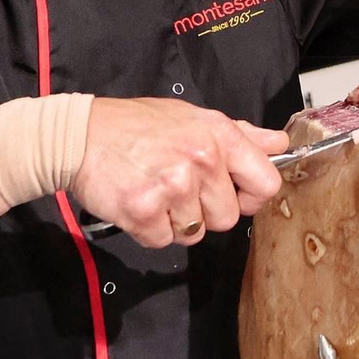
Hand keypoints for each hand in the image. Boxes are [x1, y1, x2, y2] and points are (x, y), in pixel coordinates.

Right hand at [70, 98, 289, 247]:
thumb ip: (240, 135)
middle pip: (227, 218)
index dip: (252, 197)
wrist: (79, 136)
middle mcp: (201, 160)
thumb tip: (279, 144)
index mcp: (219, 136)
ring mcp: (173, 187)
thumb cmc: (137, 126)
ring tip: (155, 191)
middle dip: (205, 212)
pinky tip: (138, 203)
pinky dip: (149, 230)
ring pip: (195, 233)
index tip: (236, 195)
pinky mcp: (144, 211)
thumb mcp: (194, 117)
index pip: (266, 183)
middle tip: (178, 188)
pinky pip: (162, 241)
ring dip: (175, 221)